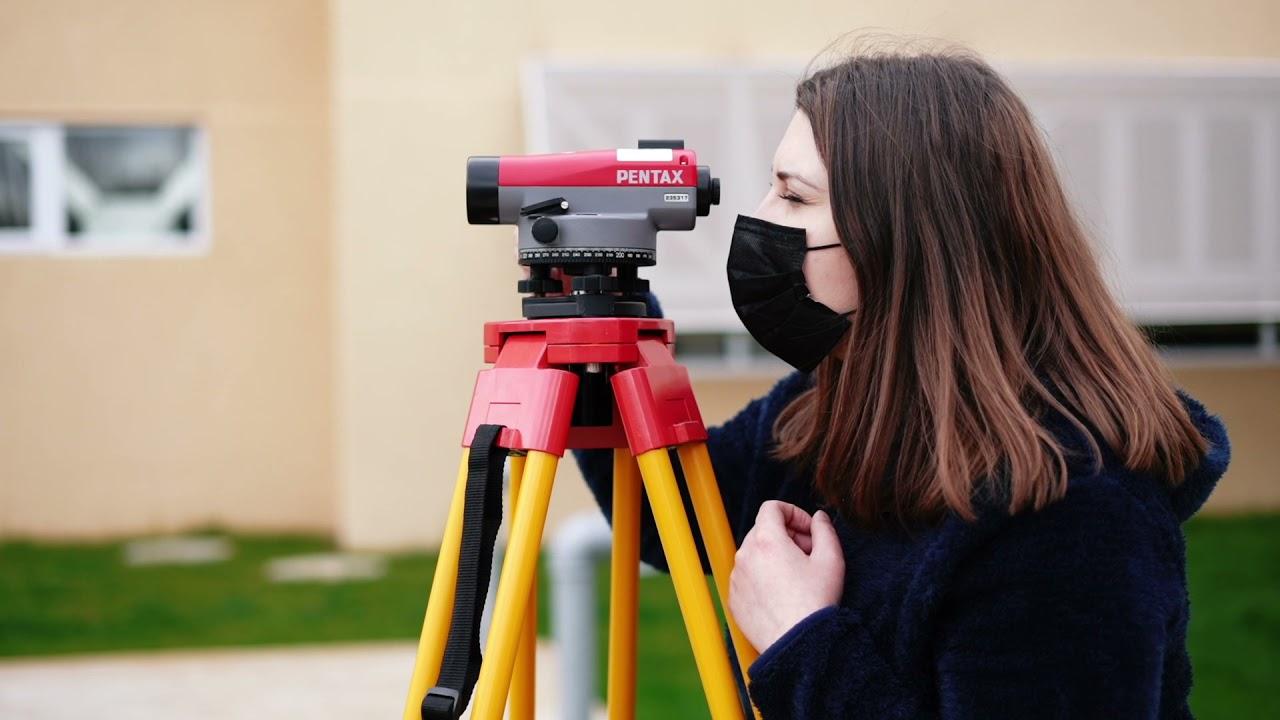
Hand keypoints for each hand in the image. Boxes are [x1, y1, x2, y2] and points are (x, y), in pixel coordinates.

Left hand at [729, 501, 844, 651]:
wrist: (797, 644)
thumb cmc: (815, 602)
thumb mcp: (831, 560)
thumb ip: (825, 530)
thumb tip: (818, 518)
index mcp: (766, 540)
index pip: (772, 507)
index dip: (794, 513)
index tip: (809, 530)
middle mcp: (745, 555)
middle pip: (763, 530)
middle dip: (787, 535)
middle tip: (809, 554)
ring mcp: (736, 578)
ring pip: (754, 554)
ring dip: (774, 556)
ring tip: (797, 577)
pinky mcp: (734, 598)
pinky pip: (747, 577)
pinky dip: (762, 577)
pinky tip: (782, 594)